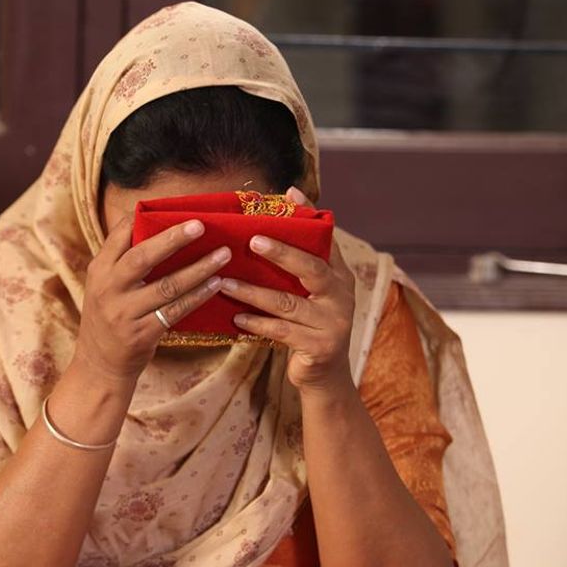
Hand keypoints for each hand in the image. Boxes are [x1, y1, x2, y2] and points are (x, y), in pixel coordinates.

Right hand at [75, 215, 230, 381]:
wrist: (98, 366)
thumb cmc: (109, 318)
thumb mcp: (104, 286)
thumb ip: (123, 262)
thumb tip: (159, 228)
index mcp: (99, 270)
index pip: (120, 235)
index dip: (144, 218)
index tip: (173, 208)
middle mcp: (108, 289)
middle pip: (143, 257)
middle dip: (173, 239)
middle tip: (200, 225)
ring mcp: (124, 313)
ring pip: (166, 286)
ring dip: (198, 269)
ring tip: (222, 255)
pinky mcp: (141, 334)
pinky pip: (175, 311)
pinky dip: (198, 296)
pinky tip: (215, 284)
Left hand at [221, 186, 355, 392]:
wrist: (325, 374)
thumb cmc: (309, 324)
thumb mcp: (308, 292)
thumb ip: (297, 260)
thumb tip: (284, 209)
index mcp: (339, 275)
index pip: (324, 240)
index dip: (308, 216)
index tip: (289, 192)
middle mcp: (341, 295)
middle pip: (311, 268)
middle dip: (281, 252)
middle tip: (252, 240)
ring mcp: (333, 322)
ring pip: (287, 302)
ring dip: (252, 292)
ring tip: (224, 284)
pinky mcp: (320, 347)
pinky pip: (281, 331)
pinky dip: (256, 323)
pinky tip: (235, 317)